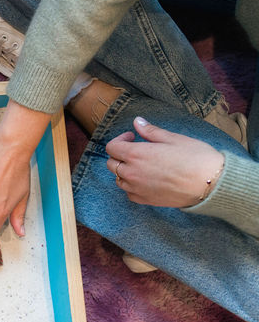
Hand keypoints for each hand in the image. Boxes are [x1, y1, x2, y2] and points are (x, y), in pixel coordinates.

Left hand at [105, 117, 224, 206]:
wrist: (210, 184)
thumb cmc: (195, 158)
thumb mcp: (172, 138)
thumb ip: (150, 131)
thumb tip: (137, 122)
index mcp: (136, 155)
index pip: (112, 147)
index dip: (120, 139)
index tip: (132, 137)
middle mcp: (131, 173)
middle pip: (112, 164)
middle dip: (120, 154)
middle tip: (136, 149)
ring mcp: (137, 188)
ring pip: (118, 180)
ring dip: (124, 171)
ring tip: (141, 165)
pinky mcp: (145, 200)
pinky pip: (129, 193)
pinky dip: (131, 186)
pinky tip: (144, 180)